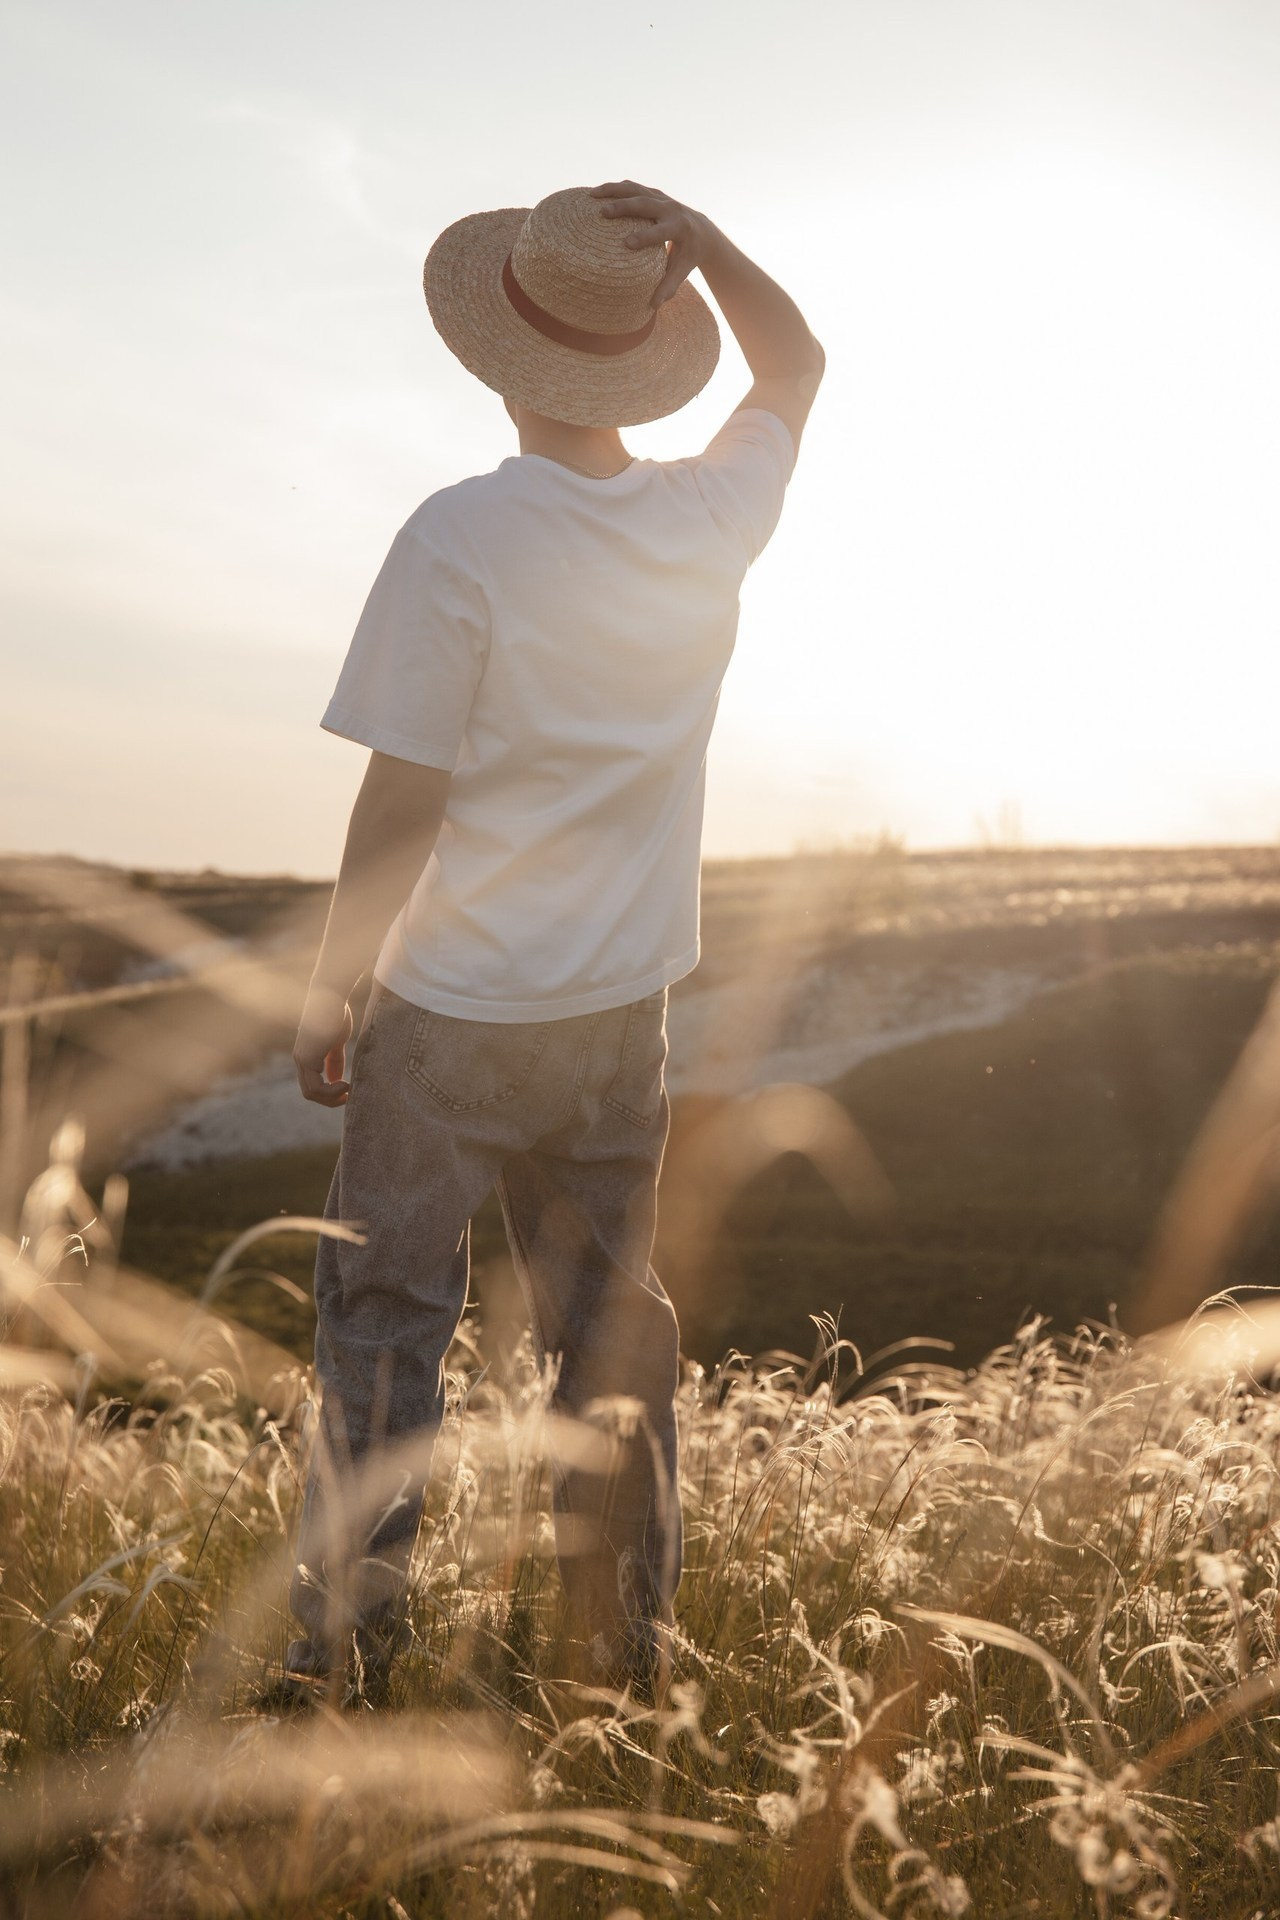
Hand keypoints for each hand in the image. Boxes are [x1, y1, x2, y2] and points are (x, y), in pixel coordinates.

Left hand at [294, 986, 354, 1105]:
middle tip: (349, 1097)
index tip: (349, 1090)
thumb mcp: (337, 1043)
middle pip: (309, 1094)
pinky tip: (345, 1083)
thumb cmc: (337, 1013)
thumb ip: (334, 1061)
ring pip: (310, 1093)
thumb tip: (336, 1080)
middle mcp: (300, 1059)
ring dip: (331, 1098)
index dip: (329, 1094)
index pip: (312, 1085)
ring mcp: (302, 1059)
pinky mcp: (307, 1057)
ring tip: (348, 1090)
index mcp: (307, 1056)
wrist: (332, 996)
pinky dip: (331, 1092)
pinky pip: (315, 1087)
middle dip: (330, 1100)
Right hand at [591, 181, 713, 309]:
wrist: (701, 230)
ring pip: (636, 189)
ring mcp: (662, 197)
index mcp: (680, 227)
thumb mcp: (683, 270)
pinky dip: (615, 189)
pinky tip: (597, 193)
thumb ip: (669, 286)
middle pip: (645, 204)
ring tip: (591, 196)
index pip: (661, 231)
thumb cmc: (689, 255)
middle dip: (623, 207)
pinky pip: (633, 187)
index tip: (626, 243)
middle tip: (602, 213)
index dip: (645, 236)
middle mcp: (671, 208)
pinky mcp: (654, 193)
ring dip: (613, 190)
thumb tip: (653, 306)